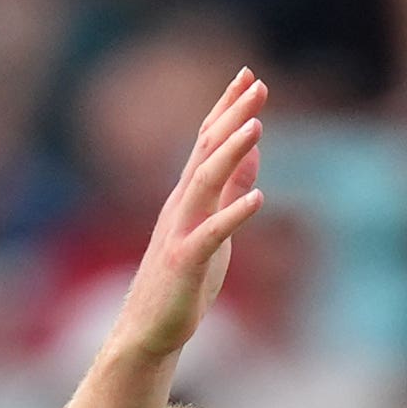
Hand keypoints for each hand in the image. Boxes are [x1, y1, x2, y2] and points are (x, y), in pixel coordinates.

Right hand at [107, 68, 266, 364]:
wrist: (148, 332)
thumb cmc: (181, 282)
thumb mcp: (213, 227)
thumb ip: (231, 189)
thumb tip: (253, 151)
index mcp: (187, 196)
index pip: (206, 141)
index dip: (227, 108)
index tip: (248, 76)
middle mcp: (180, 205)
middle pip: (205, 150)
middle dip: (231, 116)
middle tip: (256, 84)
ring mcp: (180, 232)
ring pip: (204, 182)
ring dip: (231, 153)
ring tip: (256, 126)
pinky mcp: (184, 263)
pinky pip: (210, 234)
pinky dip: (233, 214)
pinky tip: (258, 197)